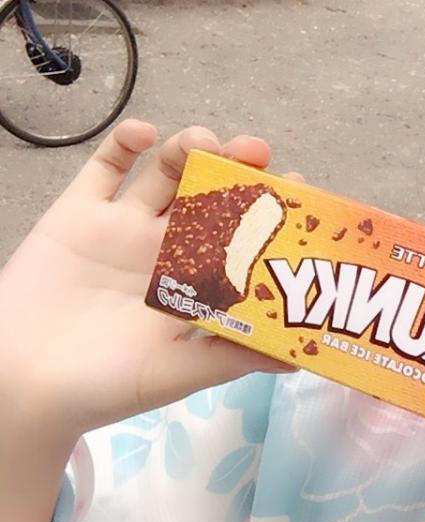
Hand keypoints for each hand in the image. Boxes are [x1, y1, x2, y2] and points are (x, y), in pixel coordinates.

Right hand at [0, 120, 303, 440]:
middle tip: (255, 150)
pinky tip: (145, 133)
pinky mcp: (76, 215)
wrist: (22, 387)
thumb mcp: (177, 374)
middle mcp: (164, 252)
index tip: (299, 191)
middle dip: (235, 169)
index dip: (270, 213)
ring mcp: (121, 229)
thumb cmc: (105, 388)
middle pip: (210, 195)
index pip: (244, 239)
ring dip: (187, 150)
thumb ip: (232, 358)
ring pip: (164, 173)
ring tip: (202, 141)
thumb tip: (300, 360)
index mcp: (195, 285)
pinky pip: (103, 168)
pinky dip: (122, 144)